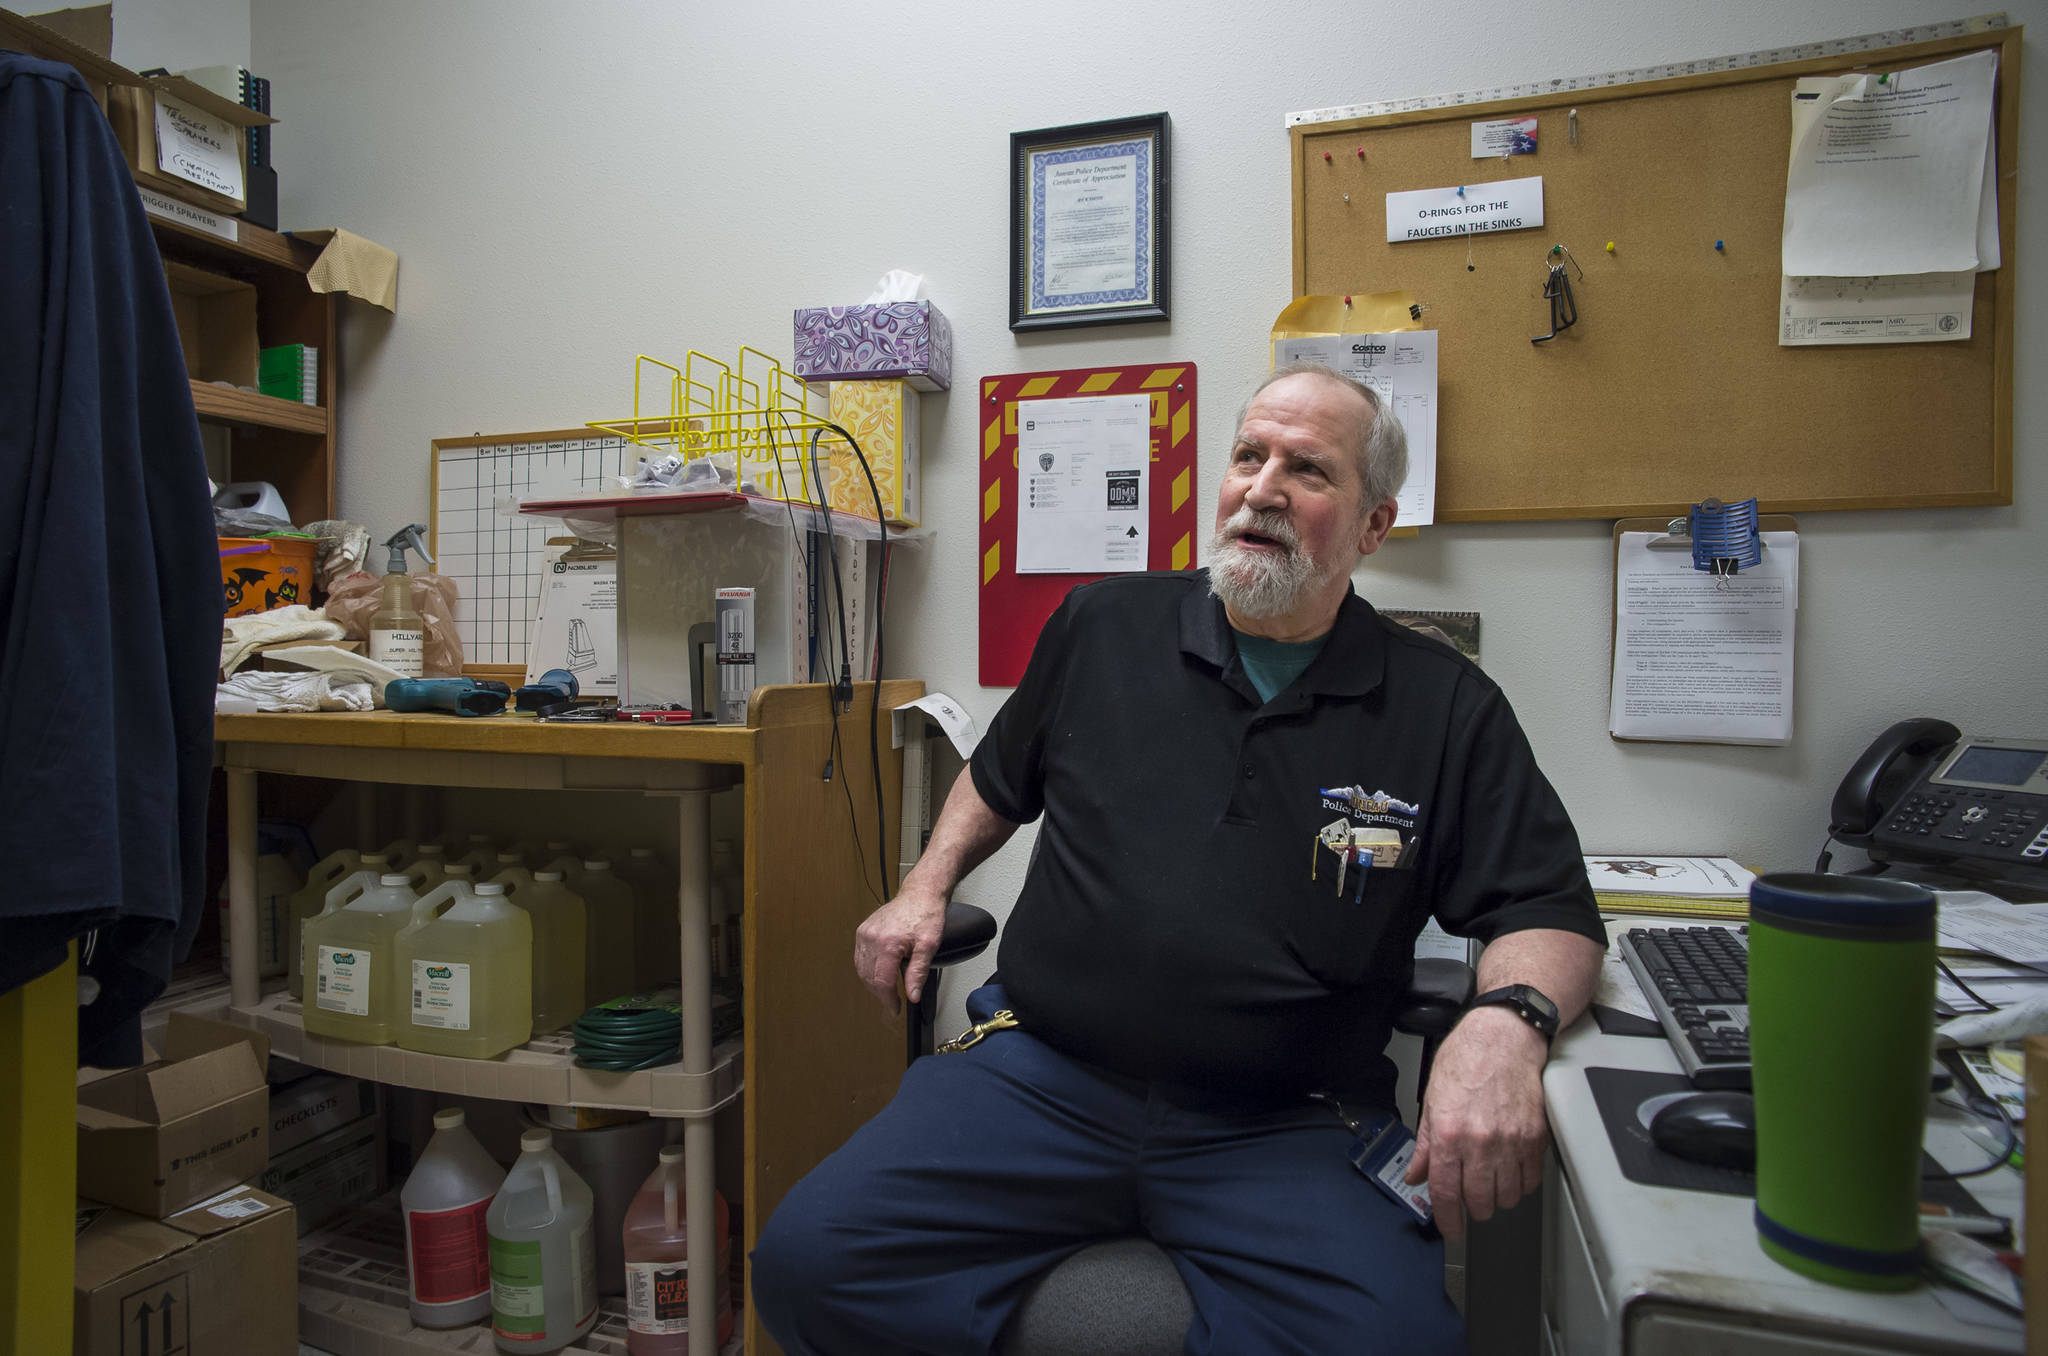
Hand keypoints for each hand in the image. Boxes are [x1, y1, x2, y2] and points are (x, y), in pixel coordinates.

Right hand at [852, 887, 948, 1015]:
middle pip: (869, 977)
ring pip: (862, 969)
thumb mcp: (929, 946)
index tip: (895, 1009)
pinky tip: (878, 974)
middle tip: (893, 1002)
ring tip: (887, 990)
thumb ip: (918, 973)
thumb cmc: (926, 915)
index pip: (881, 981)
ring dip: (872, 983)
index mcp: (887, 943)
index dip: (888, 999)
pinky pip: (860, 957)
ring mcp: (864, 933)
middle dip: (880, 994)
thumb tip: (912, 995)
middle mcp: (871, 938)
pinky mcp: (862, 931)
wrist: (920, 894)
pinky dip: (867, 970)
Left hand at [1404, 1005, 1549, 1242]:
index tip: (1450, 1229)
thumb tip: (1417, 1174)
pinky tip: (1511, 1172)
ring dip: (1498, 1198)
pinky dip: (1521, 1185)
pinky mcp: (1536, 1139)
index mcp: (1450, 1133)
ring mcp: (1512, 1142)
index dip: (1447, 1220)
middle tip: (1469, 1199)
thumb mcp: (1433, 1099)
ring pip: (1508, 1197)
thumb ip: (1426, 1144)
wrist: (1505, 1037)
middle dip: (1472, 1208)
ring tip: (1490, 1183)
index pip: (1446, 1193)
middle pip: (1480, 1202)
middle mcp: (1481, 1142)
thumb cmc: (1468, 1059)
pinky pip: (1531, 1180)